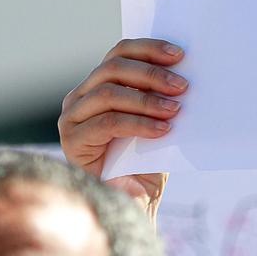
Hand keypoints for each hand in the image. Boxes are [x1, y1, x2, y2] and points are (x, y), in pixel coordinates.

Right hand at [58, 38, 187, 209]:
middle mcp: (80, 98)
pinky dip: (139, 123)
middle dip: (151, 73)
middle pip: (112, 68)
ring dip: (147, 99)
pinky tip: (162, 130)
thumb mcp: (158, 124)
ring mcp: (72, 118)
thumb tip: (184, 72)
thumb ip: (161, 98)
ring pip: (109, 93)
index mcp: (98, 86)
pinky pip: (108, 122)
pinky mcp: (73, 141)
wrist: (135, 207)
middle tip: (182, 85)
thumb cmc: (148, 164)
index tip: (179, 54)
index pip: (119, 53)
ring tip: (176, 109)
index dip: (148, 48)